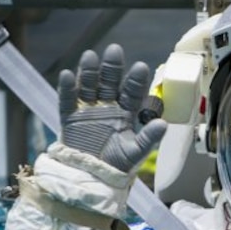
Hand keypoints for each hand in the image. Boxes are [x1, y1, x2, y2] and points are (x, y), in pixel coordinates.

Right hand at [58, 44, 166, 172]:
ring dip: (89, 72)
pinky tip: (67, 75)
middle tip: (115, 50)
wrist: (91, 179)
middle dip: (112, 67)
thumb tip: (163, 124)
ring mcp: (88, 111)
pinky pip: (67, 101)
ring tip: (90, 56)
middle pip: (109, 83)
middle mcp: (107, 108)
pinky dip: (67, 89)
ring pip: (89, 87)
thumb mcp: (135, 153)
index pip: (131, 93)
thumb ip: (148, 139)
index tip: (141, 67)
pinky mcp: (70, 118)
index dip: (135, 80)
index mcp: (125, 113)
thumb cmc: (115, 166)